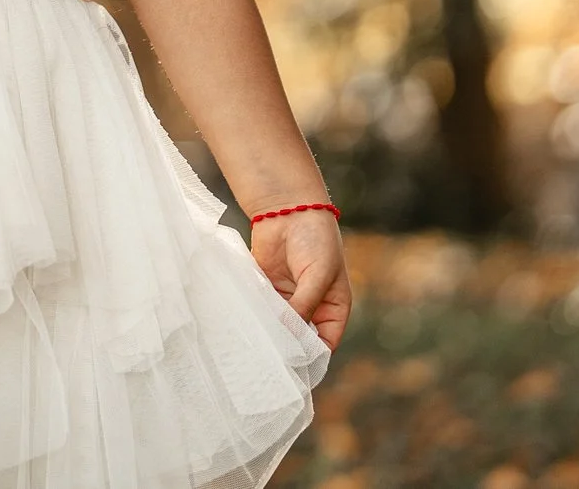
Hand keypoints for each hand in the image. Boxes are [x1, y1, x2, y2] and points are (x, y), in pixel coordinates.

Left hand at [249, 207, 350, 350]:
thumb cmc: (315, 240)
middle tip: (270, 363)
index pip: (325, 343)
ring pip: (278, 325)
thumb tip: (289, 334)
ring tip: (255, 347)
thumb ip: (303, 305)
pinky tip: (244, 325)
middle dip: (287, 348)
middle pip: (299, 337)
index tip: (296, 370)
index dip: (313, 357)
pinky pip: (260, 309)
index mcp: (333, 309)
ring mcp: (287, 299)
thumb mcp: (317, 275)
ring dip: (268, 333)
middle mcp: (310, 308)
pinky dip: (254, 316)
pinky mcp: (266, 288)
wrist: (288, 209)